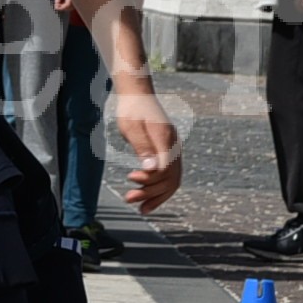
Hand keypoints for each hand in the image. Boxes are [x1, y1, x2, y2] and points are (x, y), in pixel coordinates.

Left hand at [111, 88, 181, 211]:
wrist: (137, 95)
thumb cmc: (131, 109)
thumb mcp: (131, 127)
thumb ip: (142, 147)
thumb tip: (151, 169)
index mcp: (166, 138)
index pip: (166, 168)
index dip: (150, 179)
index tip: (131, 178)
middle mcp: (174, 145)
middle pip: (170, 177)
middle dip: (151, 192)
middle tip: (128, 199)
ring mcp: (173, 149)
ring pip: (172, 180)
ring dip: (156, 195)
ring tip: (138, 207)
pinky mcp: (168, 152)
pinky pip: (169, 175)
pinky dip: (160, 190)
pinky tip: (148, 201)